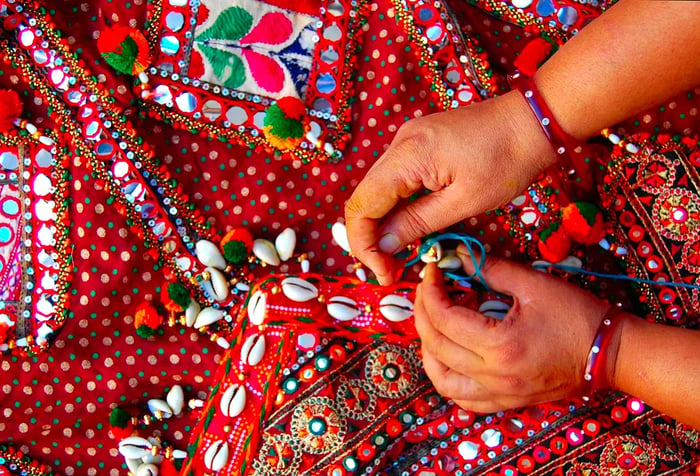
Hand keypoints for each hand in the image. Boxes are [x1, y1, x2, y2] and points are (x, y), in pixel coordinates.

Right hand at [345, 91, 555, 284]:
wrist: (532, 121)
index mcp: (407, 156)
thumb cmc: (507, 161)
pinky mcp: (419, 143)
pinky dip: (396, 206)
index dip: (363, 244)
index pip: (362, 205)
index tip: (382, 272)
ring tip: (399, 255)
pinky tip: (409, 227)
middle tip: (390, 270)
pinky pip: (395, 179)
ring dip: (382, 224)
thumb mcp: (464, 202)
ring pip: (377, 190)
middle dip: (370, 239)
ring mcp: (408, 140)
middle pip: (364, 198)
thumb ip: (417, 223)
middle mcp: (399, 144)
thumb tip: (382, 246)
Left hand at [414, 246, 611, 412]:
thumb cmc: (577, 316)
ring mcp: (499, 394)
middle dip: (422, 312)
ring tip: (432, 323)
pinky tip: (448, 357)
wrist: (611, 354)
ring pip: (442, 379)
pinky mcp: (506, 402)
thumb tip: (459, 257)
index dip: (430, 290)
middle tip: (428, 288)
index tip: (432, 270)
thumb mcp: (534, 284)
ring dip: (428, 349)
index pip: (444, 317)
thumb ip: (492, 270)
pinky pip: (463, 399)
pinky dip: (446, 378)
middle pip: (436, 345)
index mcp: (500, 345)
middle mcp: (494, 375)